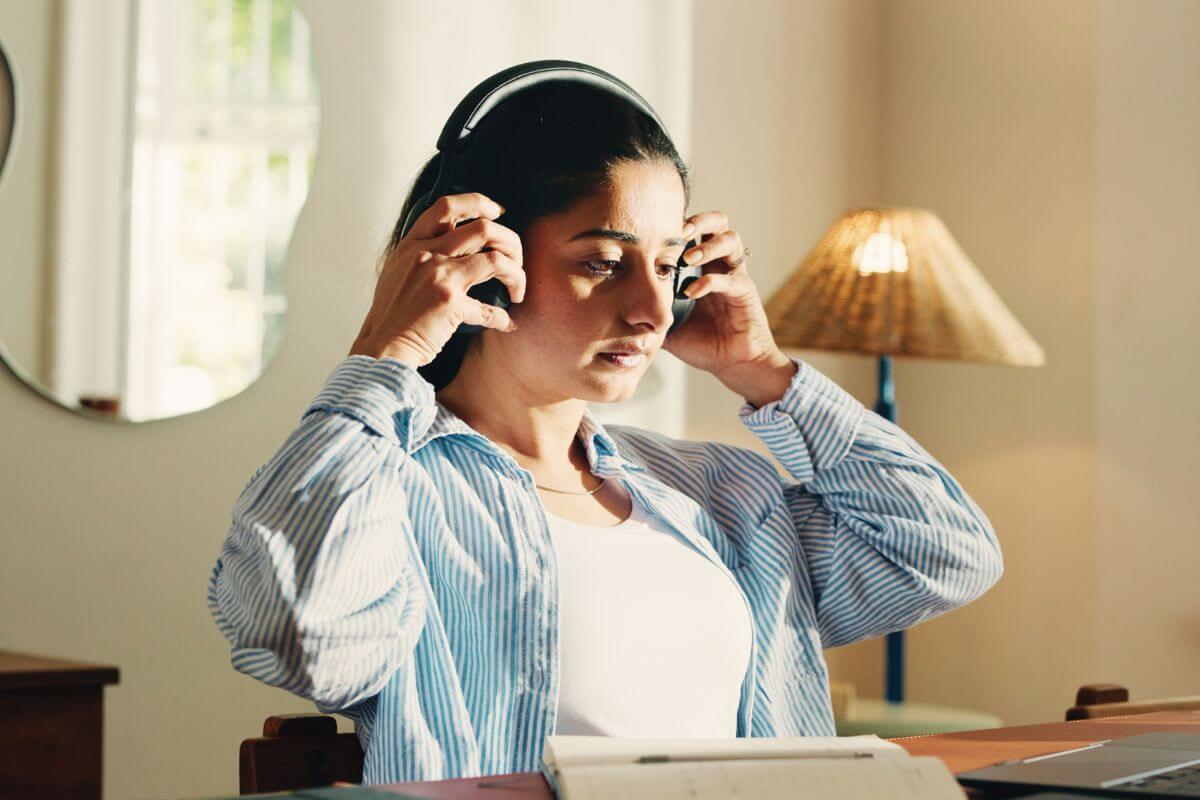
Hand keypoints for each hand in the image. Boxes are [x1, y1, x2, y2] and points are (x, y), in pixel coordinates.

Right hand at [348, 193, 526, 366]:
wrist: (382, 348)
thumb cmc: (390, 317)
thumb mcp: (397, 273)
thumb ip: (419, 256)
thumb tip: (447, 248)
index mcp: (411, 245)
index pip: (447, 206)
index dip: (478, 203)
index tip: (497, 212)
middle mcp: (426, 254)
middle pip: (483, 228)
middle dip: (510, 241)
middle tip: (516, 258)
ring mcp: (439, 276)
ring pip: (496, 258)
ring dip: (516, 273)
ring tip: (517, 289)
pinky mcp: (451, 303)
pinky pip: (490, 308)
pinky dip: (501, 317)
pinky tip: (504, 323)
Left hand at [662, 210, 786, 382]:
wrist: (732, 364)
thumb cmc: (703, 343)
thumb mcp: (667, 323)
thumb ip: (648, 309)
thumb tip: (615, 305)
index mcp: (703, 266)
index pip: (695, 231)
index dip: (678, 225)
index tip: (655, 231)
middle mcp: (721, 265)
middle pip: (719, 222)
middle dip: (699, 221)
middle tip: (679, 232)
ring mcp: (736, 276)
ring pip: (732, 240)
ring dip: (707, 246)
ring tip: (687, 259)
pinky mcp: (746, 293)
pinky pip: (731, 279)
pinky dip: (709, 282)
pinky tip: (692, 292)